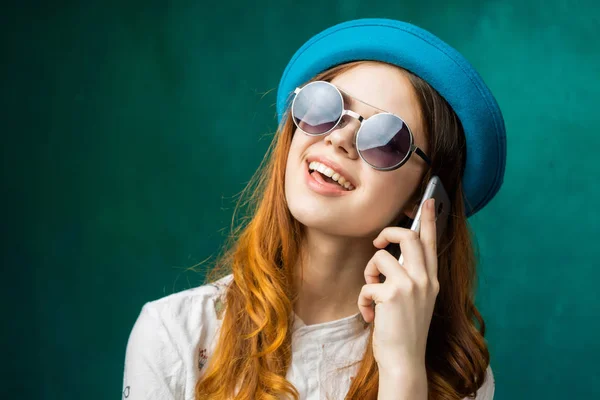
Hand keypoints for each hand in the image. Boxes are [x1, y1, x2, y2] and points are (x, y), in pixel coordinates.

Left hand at [358, 198, 439, 373]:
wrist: (404, 360)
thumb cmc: (404, 330)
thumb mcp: (415, 301)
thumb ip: (409, 278)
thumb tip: (390, 257)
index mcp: (431, 280)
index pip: (431, 242)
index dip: (429, 219)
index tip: (429, 199)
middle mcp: (425, 279)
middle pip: (407, 236)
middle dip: (387, 232)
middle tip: (377, 242)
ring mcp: (410, 286)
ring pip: (380, 256)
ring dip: (369, 273)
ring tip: (372, 294)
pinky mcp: (392, 294)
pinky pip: (367, 283)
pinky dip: (363, 300)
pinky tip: (370, 316)